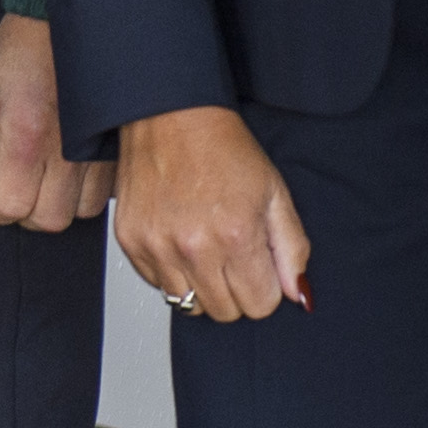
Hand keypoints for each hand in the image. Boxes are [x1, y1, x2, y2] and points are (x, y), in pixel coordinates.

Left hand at [0, 14, 109, 231]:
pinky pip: (102, 196)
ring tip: (42, 177)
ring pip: (77, 213)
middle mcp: (67, 150)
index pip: (8, 207)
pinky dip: (82, 193)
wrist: (68, 18)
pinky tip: (68, 171)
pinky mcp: (117, 151)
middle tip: (14, 184)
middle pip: (45, 219)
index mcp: (27, 135)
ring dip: (55, 204)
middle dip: (23, 210)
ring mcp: (97, 152)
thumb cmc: (23, 49)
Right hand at [110, 105, 310, 320]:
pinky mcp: (130, 242)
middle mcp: (193, 247)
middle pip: (225, 312)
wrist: (169, 116)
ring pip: (188, 305)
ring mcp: (157, 246)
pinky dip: (171, 273)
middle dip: (236, 290)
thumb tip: (297, 294)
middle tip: (233, 254)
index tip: (258, 264)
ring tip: (204, 248)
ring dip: (202, 285)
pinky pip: (157, 286)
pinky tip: (179, 241)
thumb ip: (292, 249)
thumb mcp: (274, 193)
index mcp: (236, 235)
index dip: (265, 287)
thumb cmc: (223, 148)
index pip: (260, 305)